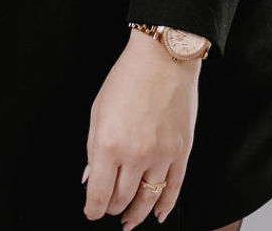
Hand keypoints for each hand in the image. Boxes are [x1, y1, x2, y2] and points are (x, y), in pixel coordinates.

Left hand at [82, 28, 198, 226]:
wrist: (163, 57)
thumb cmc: (127, 77)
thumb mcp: (98, 109)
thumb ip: (91, 148)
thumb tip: (89, 178)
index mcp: (109, 143)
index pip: (98, 193)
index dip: (92, 209)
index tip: (90, 211)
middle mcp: (135, 154)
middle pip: (122, 199)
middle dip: (111, 208)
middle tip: (108, 209)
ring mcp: (161, 155)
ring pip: (147, 200)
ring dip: (136, 214)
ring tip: (129, 220)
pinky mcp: (181, 152)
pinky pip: (174, 189)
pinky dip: (164, 206)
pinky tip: (156, 214)